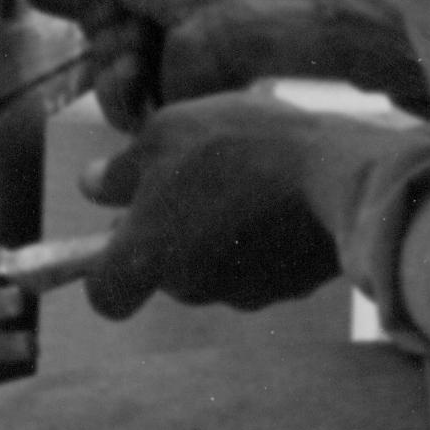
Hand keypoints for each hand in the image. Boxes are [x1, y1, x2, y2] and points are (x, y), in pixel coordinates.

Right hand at [20, 0, 328, 127]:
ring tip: (147, 39)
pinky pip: (116, 105)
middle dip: (103, 21)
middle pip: (89, 35)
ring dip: (115, 54)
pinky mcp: (164, 104)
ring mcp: (157, 66)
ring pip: (98, 73)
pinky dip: (124, 86)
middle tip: (133, 9)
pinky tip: (145, 67)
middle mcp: (148, 24)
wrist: (237, 14)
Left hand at [78, 95, 390, 317]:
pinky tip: (282, 198)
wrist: (337, 175)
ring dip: (220, 234)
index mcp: (147, 255)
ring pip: (214, 269)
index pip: (106, 296)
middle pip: (165, 273)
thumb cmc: (239, 147)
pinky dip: (263, 242)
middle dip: (173, 235)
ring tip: (246, 179)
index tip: (121, 229)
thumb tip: (91, 185)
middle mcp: (190, 287)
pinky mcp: (288, 290)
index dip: (106, 270)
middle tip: (195, 179)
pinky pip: (261, 268)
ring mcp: (242, 294)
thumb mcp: (166, 133)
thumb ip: (120, 169)